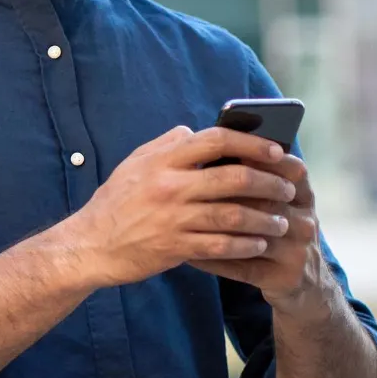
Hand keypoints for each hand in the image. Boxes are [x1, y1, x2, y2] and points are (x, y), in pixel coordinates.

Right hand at [66, 125, 297, 289]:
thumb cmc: (114, 204)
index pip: (216, 140)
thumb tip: (192, 129)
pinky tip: (259, 245)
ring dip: (264, 219)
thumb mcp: (132, 165)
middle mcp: (170, 186)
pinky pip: (221, 246)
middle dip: (269, 183)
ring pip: (233, 215)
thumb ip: (164, 145)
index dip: (252, 143)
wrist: (89, 246)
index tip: (275, 150)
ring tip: (280, 222)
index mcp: (162, 161)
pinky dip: (245, 245)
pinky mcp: (175, 248)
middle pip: (234, 178)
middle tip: (287, 190)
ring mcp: (173, 218)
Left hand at [188, 154, 333, 315]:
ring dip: (214, 225)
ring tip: (181, 218)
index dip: (261, 158)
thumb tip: (212, 148)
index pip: (290, 170)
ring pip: (252, 233)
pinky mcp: (282, 277)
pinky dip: (212, 259)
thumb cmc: (277, 231)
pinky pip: (241, 265)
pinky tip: (187, 254)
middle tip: (191, 186)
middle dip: (228, 192)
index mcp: (303, 196)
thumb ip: (256, 176)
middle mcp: (305, 221)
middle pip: (266, 200)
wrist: (304, 284)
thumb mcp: (279, 203)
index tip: (226, 151)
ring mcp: (296, 251)